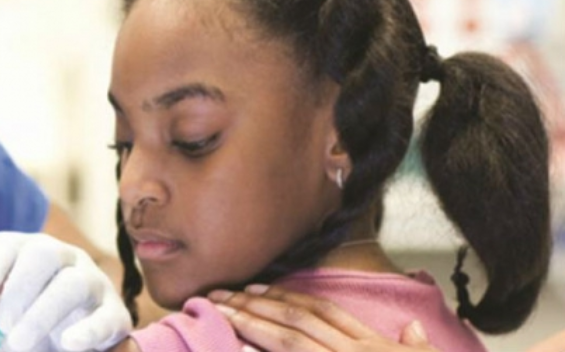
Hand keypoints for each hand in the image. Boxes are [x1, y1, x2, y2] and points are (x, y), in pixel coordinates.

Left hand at [0, 232, 131, 351]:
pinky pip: (104, 316)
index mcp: (29, 253)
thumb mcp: (3, 322)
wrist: (76, 348)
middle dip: (18, 290)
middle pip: (43, 254)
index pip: (6, 245)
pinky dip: (87, 330)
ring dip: (42, 314)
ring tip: (22, 342)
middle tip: (4, 325)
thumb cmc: (36, 327)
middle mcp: (64, 258)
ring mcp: (93, 282)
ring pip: (73, 283)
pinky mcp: (115, 313)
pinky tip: (68, 342)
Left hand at [207, 285, 436, 351]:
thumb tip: (413, 328)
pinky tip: (233, 349)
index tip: (254, 288)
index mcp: (372, 346)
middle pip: (297, 321)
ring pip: (290, 342)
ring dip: (251, 324)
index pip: (322, 312)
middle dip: (255, 304)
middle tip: (219, 294)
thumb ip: (417, 347)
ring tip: (219, 312)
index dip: (286, 297)